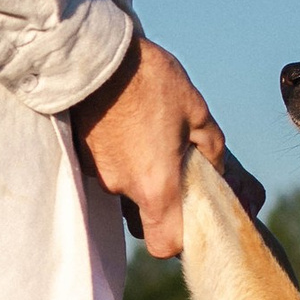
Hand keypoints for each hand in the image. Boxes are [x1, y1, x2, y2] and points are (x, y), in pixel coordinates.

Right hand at [76, 35, 261, 259]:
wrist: (95, 54)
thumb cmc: (149, 82)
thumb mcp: (196, 111)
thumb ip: (211, 148)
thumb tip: (216, 168)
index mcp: (155, 186)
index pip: (164, 245)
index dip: (178, 240)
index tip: (189, 216)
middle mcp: (122, 187)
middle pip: (143, 218)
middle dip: (160, 203)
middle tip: (174, 171)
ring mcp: (99, 173)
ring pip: (125, 191)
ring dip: (140, 176)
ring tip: (151, 140)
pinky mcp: (83, 155)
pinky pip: (109, 169)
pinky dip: (121, 158)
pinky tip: (130, 128)